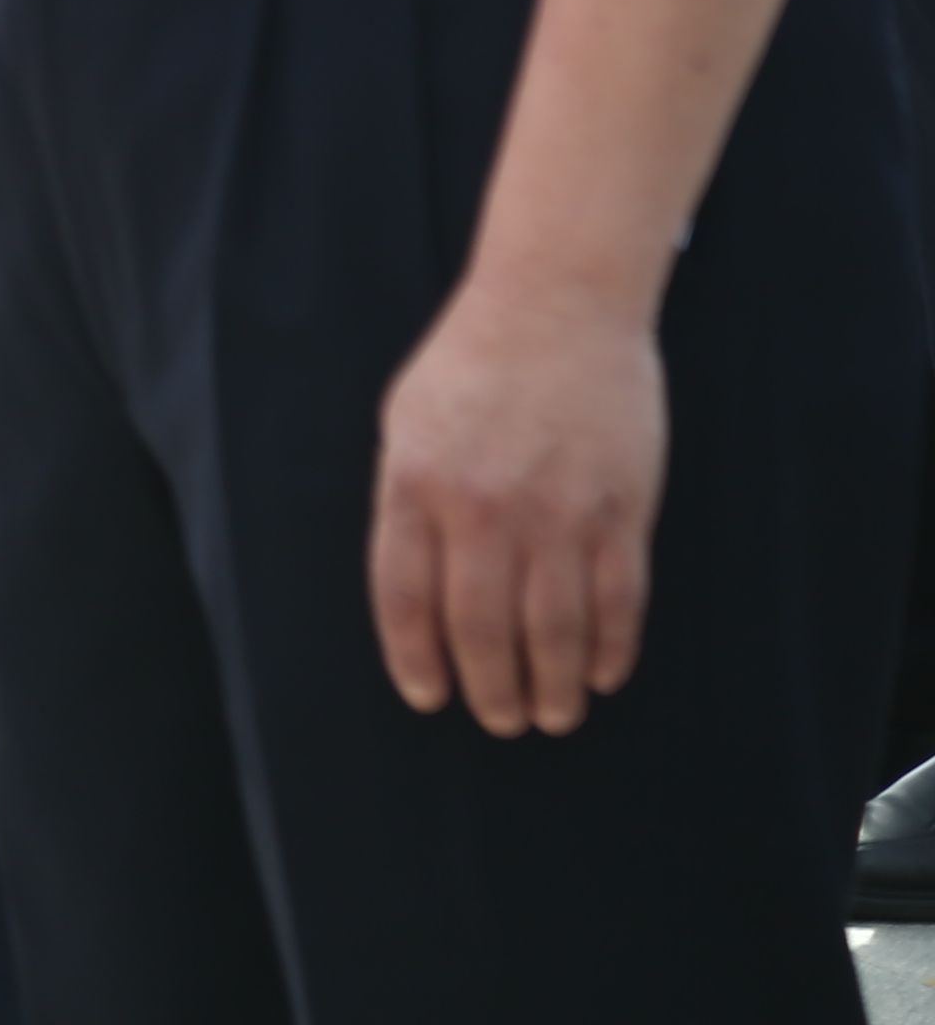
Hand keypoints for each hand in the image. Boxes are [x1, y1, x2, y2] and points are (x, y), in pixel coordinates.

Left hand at [370, 269, 668, 737]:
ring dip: (553, 684)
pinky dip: (612, 648)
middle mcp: (481, 507)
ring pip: (554, 629)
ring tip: (551, 714)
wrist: (556, 305)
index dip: (416, 658)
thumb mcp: (405, 423)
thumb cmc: (470, 363)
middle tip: (500, 719)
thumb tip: (414, 588)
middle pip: (481, 629)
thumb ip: (405, 502)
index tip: (428, 695)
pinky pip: (618, 601)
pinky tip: (604, 673)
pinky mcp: (620, 510)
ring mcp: (556, 512)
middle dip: (490, 688)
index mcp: (415, 485)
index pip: (405, 598)